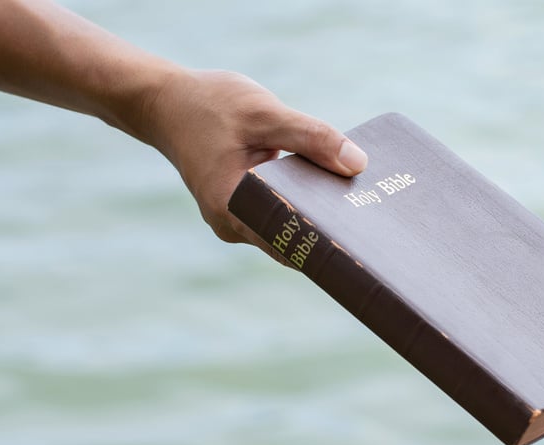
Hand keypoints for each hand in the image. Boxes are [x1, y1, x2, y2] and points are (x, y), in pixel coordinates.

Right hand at [135, 68, 367, 250]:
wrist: (165, 102)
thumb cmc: (209, 104)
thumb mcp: (264, 113)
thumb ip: (311, 137)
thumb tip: (357, 164)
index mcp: (233, 209)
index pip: (292, 242)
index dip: (329, 243)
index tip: (367, 241)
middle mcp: (234, 225)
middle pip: (293, 241)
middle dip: (331, 232)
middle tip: (378, 225)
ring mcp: (237, 220)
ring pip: (288, 228)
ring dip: (319, 215)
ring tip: (363, 206)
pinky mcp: (243, 208)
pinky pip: (280, 214)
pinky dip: (303, 202)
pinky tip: (333, 189)